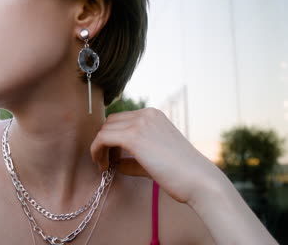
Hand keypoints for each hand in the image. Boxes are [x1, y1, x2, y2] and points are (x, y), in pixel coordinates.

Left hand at [90, 107, 221, 204]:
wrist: (199, 180)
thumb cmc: (181, 174)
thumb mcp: (156, 159)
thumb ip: (135, 158)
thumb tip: (115, 162)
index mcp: (153, 115)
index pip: (121, 119)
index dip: (112, 137)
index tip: (111, 156)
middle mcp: (146, 114)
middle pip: (110, 122)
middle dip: (104, 141)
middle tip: (105, 162)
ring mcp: (140, 123)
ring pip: (104, 130)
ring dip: (99, 148)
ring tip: (104, 166)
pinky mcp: (133, 137)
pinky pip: (102, 139)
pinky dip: (96, 151)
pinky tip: (103, 166)